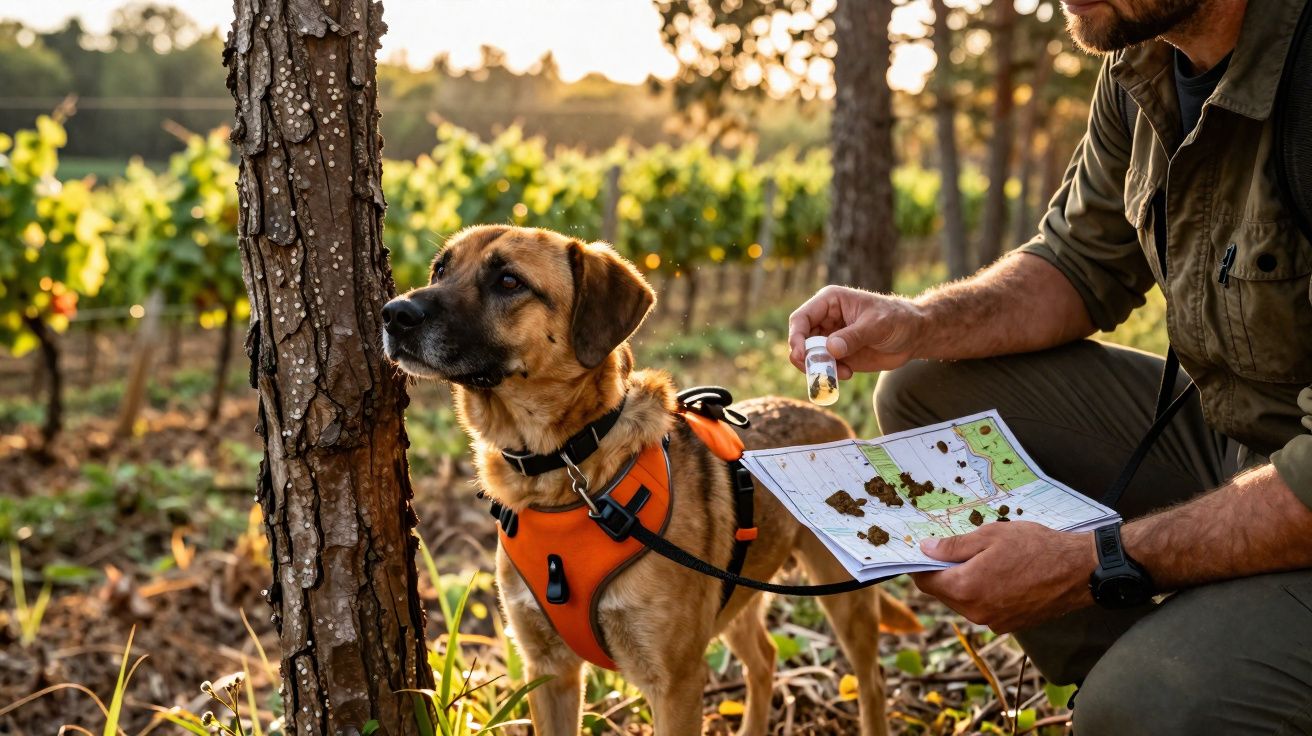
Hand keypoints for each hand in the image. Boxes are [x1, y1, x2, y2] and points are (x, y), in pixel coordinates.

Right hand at [787, 285, 923, 377]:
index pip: (801, 318)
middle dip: (805, 358)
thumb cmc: (897, 319)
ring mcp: (830, 338)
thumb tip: (830, 349)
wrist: (913, 336)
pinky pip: (823, 367)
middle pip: (800, 340)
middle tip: (817, 371)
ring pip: (809, 356)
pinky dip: (829, 375)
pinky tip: (848, 374)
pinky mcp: (838, 355)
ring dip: (818, 368)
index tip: (801, 355)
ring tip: (841, 373)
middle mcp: (825, 319)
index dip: (796, 337)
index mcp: (830, 302)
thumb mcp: (877, 325)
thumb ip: (853, 336)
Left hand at [910, 521, 1097, 632]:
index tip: (923, 552)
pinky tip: (998, 575)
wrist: (1079, 572)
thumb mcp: (990, 536)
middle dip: (943, 574)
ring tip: (981, 560)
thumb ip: (954, 546)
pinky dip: (982, 594)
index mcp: (965, 589)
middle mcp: (976, 612)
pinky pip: (984, 609)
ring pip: (964, 603)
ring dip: (963, 584)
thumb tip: (926, 549)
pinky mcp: (1009, 626)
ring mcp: (993, 622)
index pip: (925, 582)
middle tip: (954, 550)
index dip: (920, 566)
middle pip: (943, 594)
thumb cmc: (1035, 548)